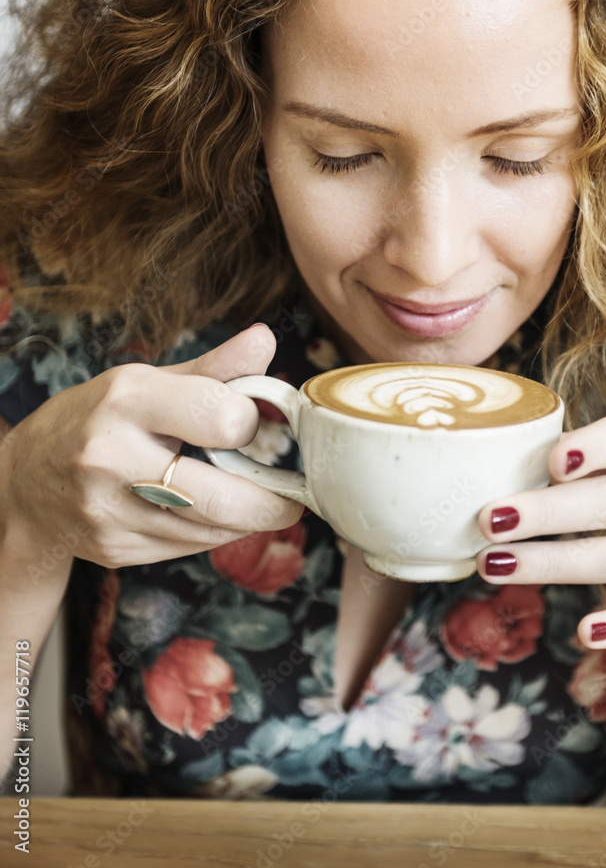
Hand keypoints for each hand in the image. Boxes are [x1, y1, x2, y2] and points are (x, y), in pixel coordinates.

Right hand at [0, 324, 302, 570]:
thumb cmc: (101, 420)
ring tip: (258, 500)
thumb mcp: (148, 381)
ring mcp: (108, 511)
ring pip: (212, 530)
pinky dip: (215, 533)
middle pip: (222, 496)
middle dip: (273, 502)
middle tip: (294, 497)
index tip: (256, 426)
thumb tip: (265, 339)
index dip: (251, 425)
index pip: (221, 417)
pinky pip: (190, 547)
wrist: (26, 481)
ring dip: (248, 520)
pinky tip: (215, 515)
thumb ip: (214, 369)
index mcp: (127, 401)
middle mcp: (111, 457)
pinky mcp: (114, 549)